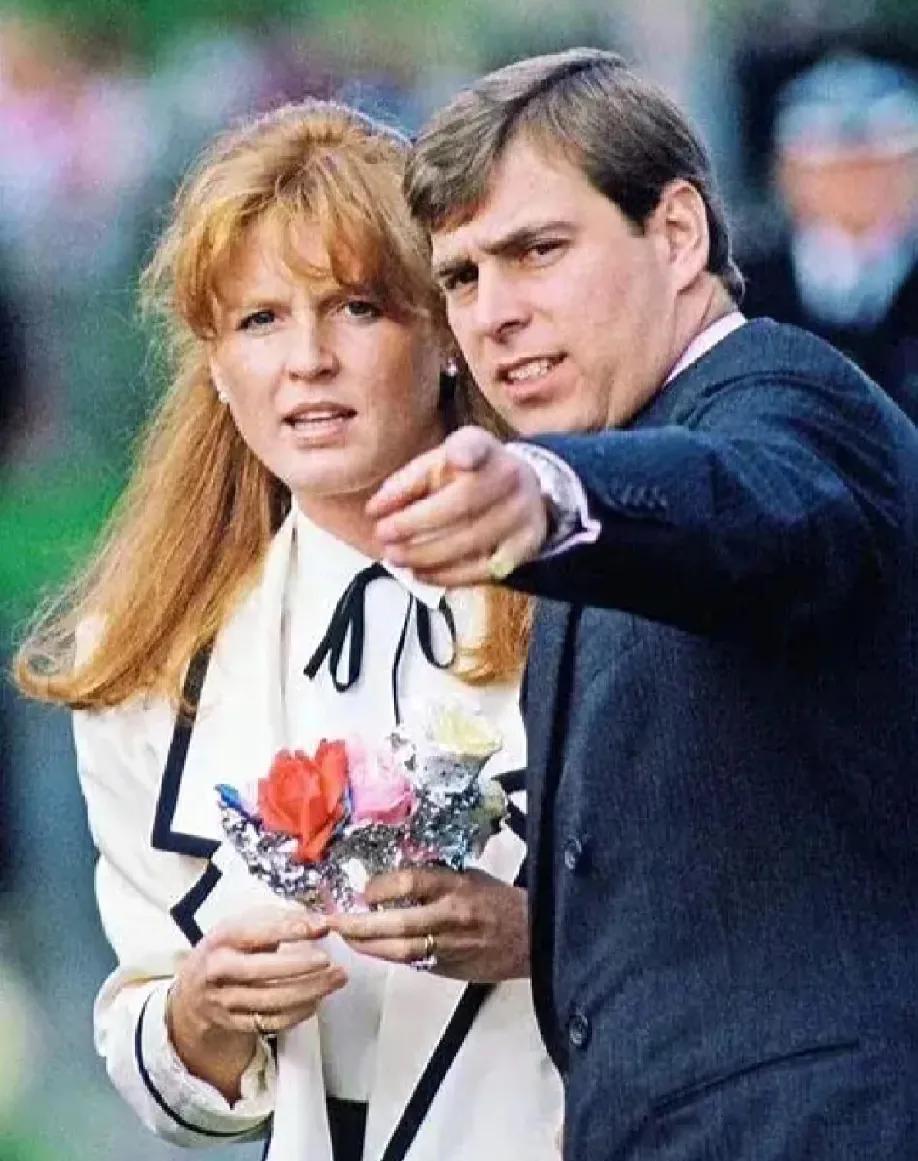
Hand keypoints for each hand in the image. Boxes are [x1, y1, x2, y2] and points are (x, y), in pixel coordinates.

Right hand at [168, 907, 345, 1100]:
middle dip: (299, 965)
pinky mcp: (235, 1024)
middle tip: (329, 959)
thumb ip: (277, 919)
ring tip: (336, 978)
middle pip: (261, 971)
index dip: (288, 929)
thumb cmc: (227, 950)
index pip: (255, 933)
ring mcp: (225, 1001)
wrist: (192, 993)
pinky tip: (317, 1000)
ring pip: (270, 1000)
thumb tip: (316, 920)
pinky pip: (270, 1022)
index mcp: (221, 940)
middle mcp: (219, 971)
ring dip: (309, 990)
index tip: (319, 926)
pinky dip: (297, 1013)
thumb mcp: (241, 926)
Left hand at [329, 867, 529, 982]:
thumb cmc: (498, 901)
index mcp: (456, 886)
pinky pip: (411, 963)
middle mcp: (450, 917)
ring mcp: (449, 947)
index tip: (365, 890)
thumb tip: (392, 877)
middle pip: (396, 923)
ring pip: (398, 951)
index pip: (409, 883)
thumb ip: (433, 877)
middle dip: (360, 924)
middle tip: (335, 921)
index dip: (379, 887)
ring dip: (367, 945)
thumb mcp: (468, 876)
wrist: (532, 938)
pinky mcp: (448, 969)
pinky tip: (373, 949)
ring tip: (346, 938)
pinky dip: (388, 956)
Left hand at [368, 426, 548, 586]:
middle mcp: (511, 476)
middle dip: (416, 523)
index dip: (468, 452)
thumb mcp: (435, 468)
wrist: (518, 494)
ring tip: (395, 556)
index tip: (458, 458)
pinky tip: (419, 572)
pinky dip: (445, 575)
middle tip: (383, 535)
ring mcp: (523, 512)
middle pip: (463, 503)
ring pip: (471, 541)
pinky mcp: (525, 545)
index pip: (477, 445)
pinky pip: (482, 568)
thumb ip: (405, 484)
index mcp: (484, 447)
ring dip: (425, 553)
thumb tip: (375, 510)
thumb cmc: (465, 479)